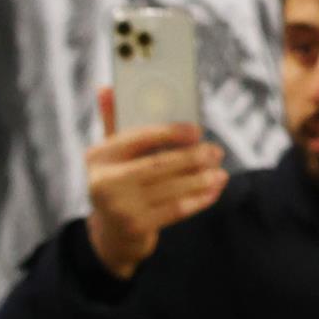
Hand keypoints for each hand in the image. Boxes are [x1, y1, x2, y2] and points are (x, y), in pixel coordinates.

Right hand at [85, 87, 225, 279]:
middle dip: (192, 157)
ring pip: (172, 188)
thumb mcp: (111, 154)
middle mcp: (104, 182)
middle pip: (158, 164)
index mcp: (98, 156)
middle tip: (216, 151)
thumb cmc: (117, 181)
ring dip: (201, 179)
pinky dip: (199, 199)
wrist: (112, 232)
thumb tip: (107, 86)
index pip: (137, 138)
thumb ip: (113, 121)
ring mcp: (119, 207)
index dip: (169, 132)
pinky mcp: (137, 226)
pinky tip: (213, 191)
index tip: (197, 130)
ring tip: (220, 172)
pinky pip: (177, 209)